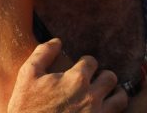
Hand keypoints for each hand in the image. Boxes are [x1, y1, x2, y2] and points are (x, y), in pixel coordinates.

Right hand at [8, 38, 127, 112]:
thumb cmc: (26, 107)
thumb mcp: (28, 75)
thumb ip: (43, 54)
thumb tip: (57, 41)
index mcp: (76, 79)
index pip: (91, 62)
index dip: (85, 63)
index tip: (80, 68)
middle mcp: (91, 96)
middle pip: (110, 77)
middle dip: (102, 76)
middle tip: (94, 81)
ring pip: (120, 98)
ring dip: (115, 93)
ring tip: (106, 94)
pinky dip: (112, 111)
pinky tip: (102, 110)